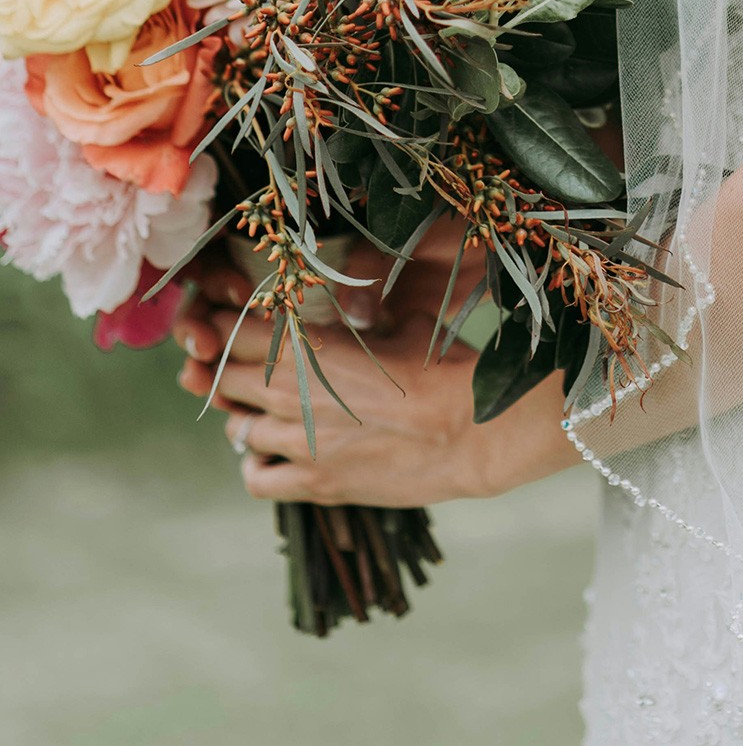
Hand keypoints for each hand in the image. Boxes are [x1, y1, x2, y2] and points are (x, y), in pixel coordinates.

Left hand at [173, 224, 579, 503]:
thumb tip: (357, 308)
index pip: (235, 330)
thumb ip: (363, 318)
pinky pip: (257, 479)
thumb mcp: (401, 324)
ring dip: (246, 418)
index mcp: (308, 345)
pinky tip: (272, 456)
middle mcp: (291, 393)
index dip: (223, 326)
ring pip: (237, 430)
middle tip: (236, 368)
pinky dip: (256, 466)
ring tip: (264, 412)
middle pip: (224, 380)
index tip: (223, 325)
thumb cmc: (442, 368)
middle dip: (225, 372)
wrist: (470, 429)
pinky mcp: (315, 484)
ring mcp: (300, 443)